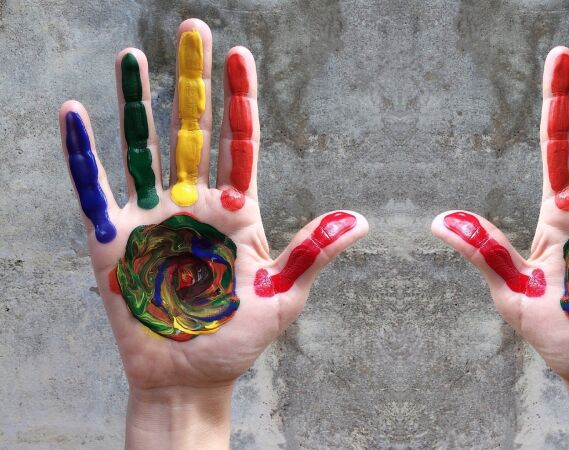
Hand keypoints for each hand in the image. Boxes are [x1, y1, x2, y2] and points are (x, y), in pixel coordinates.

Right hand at [59, 18, 367, 448]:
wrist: (191, 377)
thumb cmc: (239, 339)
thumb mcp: (283, 296)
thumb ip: (311, 253)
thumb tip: (359, 221)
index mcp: (237, 212)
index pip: (239, 143)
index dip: (239, 99)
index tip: (241, 55)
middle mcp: (194, 204)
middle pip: (192, 130)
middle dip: (192, 81)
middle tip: (193, 29)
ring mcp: (152, 218)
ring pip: (143, 147)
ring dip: (137, 102)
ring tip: (132, 56)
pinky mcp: (113, 240)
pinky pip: (94, 188)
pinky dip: (83, 153)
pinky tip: (77, 113)